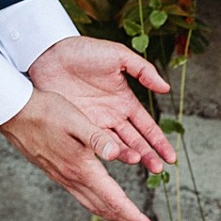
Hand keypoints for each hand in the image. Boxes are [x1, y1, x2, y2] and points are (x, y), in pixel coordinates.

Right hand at [0, 89, 160, 220]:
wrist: (12, 112)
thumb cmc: (45, 110)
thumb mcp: (75, 119)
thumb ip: (97, 137)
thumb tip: (117, 153)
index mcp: (83, 169)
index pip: (115, 202)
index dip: (136, 218)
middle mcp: (73, 179)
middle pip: (107, 210)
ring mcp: (64, 177)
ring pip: (95, 206)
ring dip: (117, 217)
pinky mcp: (58, 172)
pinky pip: (84, 197)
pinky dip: (102, 205)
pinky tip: (106, 202)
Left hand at [25, 36, 177, 172]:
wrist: (49, 54)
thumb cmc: (84, 51)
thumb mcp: (118, 55)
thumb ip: (143, 70)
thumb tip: (166, 88)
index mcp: (125, 101)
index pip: (147, 127)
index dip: (159, 142)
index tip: (171, 157)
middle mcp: (112, 116)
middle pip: (135, 142)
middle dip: (149, 156)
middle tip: (158, 170)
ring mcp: (94, 123)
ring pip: (116, 146)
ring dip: (129, 156)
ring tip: (141, 164)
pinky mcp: (76, 126)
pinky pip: (94, 143)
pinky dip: (105, 153)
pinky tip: (114, 160)